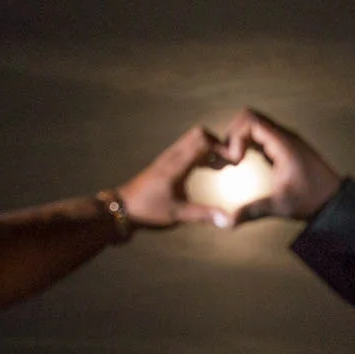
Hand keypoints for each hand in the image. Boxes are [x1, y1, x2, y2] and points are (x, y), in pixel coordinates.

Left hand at [115, 126, 241, 228]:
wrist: (122, 207)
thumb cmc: (148, 210)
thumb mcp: (178, 214)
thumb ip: (204, 215)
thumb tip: (229, 220)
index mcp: (176, 165)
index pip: (202, 142)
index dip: (221, 148)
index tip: (232, 162)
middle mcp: (172, 156)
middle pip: (199, 133)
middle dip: (217, 143)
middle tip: (227, 162)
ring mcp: (167, 156)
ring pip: (192, 138)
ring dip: (208, 147)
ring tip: (219, 165)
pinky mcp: (165, 160)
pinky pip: (186, 146)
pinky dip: (200, 151)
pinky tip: (205, 168)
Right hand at [221, 108, 342, 224]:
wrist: (333, 201)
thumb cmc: (311, 200)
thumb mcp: (281, 206)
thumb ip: (254, 211)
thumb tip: (230, 222)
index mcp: (284, 144)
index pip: (252, 121)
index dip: (236, 136)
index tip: (235, 159)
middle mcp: (285, 136)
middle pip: (251, 118)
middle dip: (234, 134)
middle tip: (229, 158)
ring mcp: (286, 140)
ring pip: (256, 125)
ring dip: (241, 138)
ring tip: (234, 159)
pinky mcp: (285, 147)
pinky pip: (262, 135)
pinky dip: (249, 143)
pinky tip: (244, 161)